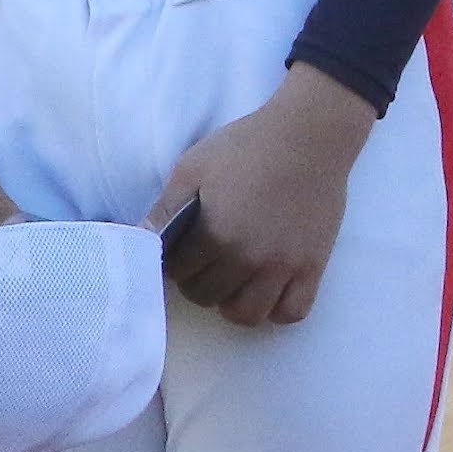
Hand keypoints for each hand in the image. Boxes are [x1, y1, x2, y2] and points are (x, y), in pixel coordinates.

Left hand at [154, 67, 376, 328]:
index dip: (176, 261)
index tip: (184, 248)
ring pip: (247, 315)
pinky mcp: (312, 266)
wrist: (309, 136)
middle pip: (207, 296)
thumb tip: (140, 239)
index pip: (178, 273)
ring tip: (235, 278)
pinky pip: (291, 312)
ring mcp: (283, 267)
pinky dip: (276, 308)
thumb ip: (165, 208)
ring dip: (233, 301)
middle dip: (199, 280)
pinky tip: (269, 286)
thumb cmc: (246, 146)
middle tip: (207, 260)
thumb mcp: (193, 167)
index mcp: (215, 234)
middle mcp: (248, 259)